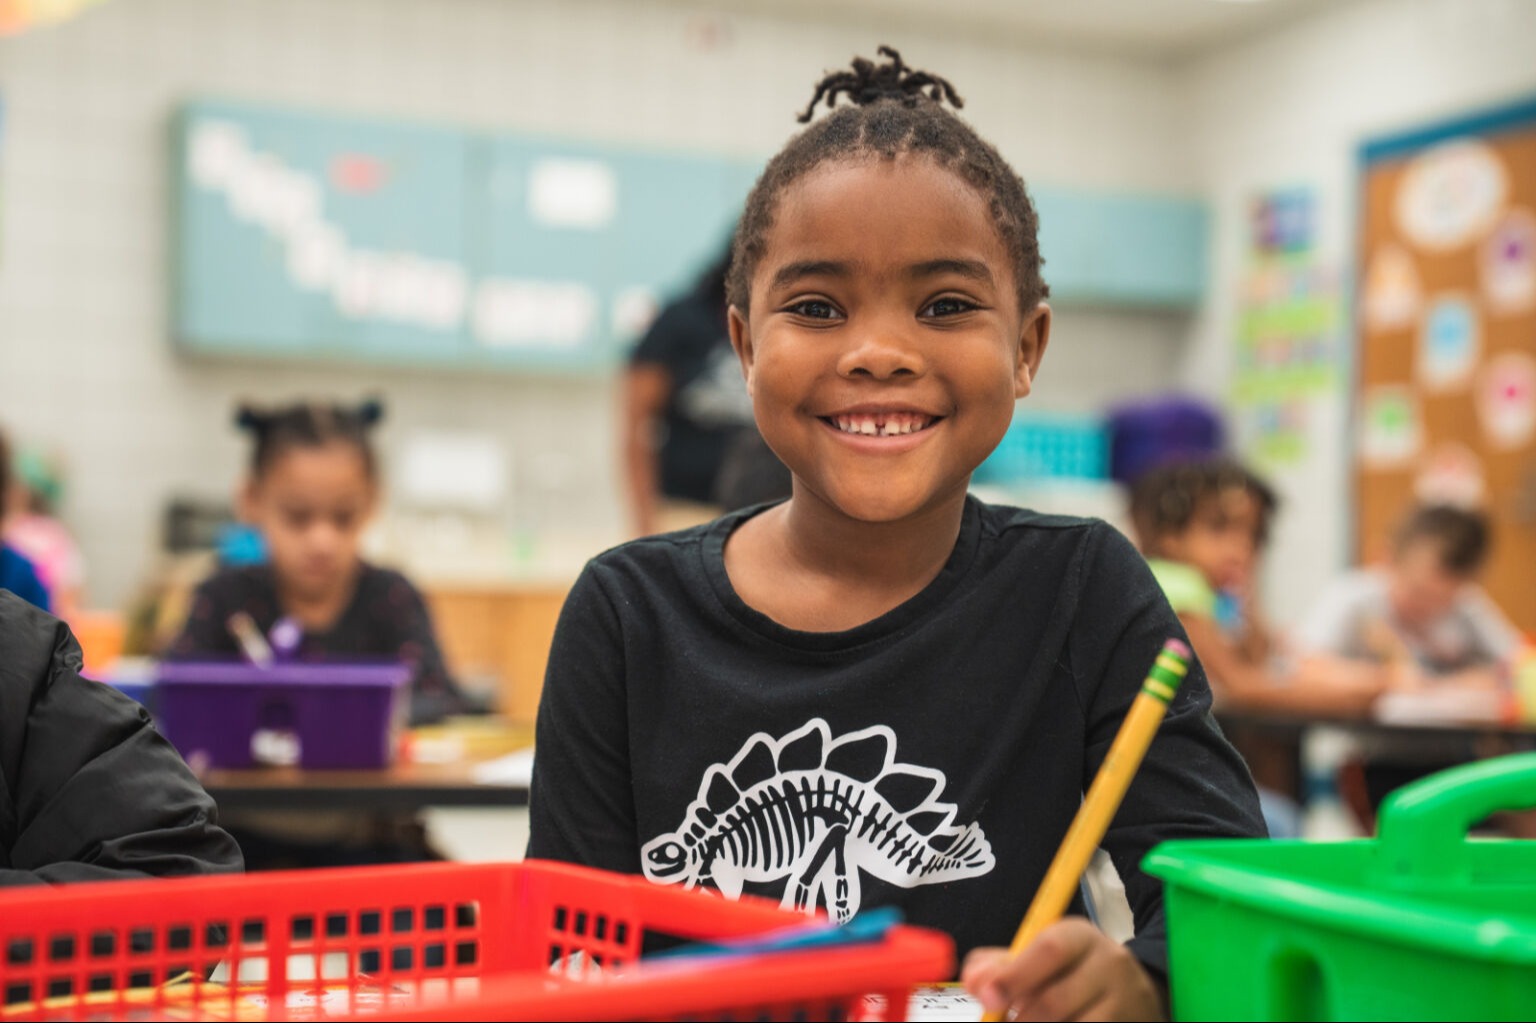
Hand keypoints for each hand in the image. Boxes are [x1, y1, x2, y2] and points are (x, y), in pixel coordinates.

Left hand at [960, 919, 1165, 1021]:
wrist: (1134, 993)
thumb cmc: (1070, 973)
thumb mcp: (1038, 957)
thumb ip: (999, 966)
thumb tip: (973, 983)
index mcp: (1079, 936)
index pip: (1049, 951)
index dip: (1014, 976)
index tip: (987, 999)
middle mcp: (1108, 964)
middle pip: (1055, 999)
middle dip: (1020, 1020)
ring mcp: (1125, 1003)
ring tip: (1027, 1022)